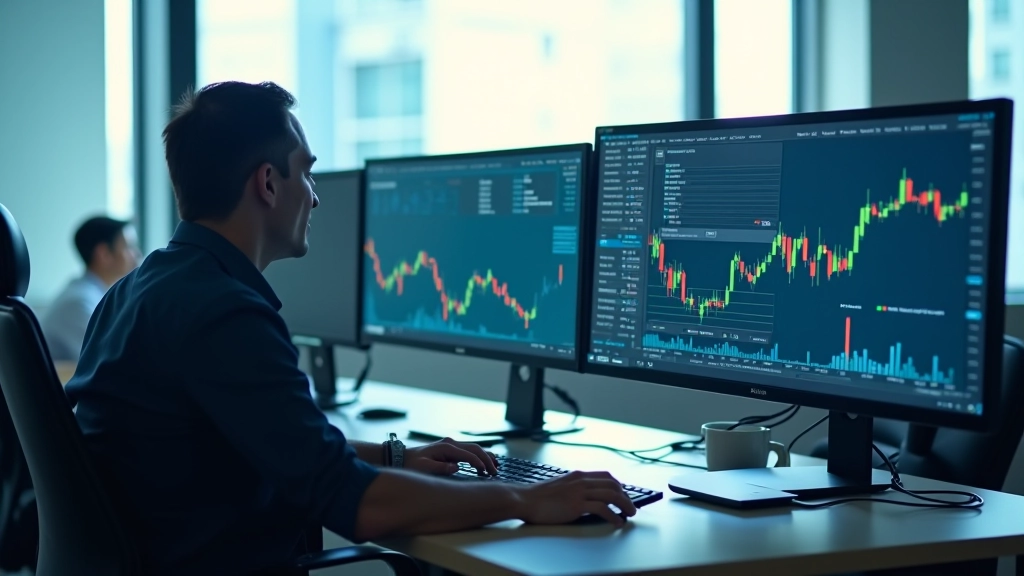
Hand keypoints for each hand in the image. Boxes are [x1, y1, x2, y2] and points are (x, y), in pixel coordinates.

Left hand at [403, 438, 498, 475]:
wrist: (402, 457)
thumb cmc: (412, 464)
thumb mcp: (424, 468)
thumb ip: (440, 467)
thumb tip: (456, 467)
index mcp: (446, 447)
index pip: (468, 454)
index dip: (479, 463)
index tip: (486, 473)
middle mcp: (450, 443)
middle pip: (475, 448)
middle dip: (487, 459)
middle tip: (495, 472)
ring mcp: (451, 445)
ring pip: (474, 448)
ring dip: (485, 456)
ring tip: (495, 467)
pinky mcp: (450, 449)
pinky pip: (469, 451)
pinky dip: (479, 456)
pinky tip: (484, 464)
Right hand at [516, 471, 636, 526]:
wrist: (524, 499)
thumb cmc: (538, 496)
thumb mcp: (560, 485)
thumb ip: (573, 487)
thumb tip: (585, 497)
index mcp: (577, 475)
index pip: (606, 476)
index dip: (618, 485)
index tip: (623, 495)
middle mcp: (581, 480)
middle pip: (612, 484)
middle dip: (626, 495)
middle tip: (630, 507)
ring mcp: (579, 492)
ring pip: (611, 494)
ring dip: (625, 505)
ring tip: (629, 514)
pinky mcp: (576, 505)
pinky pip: (602, 508)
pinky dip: (613, 515)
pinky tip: (617, 521)